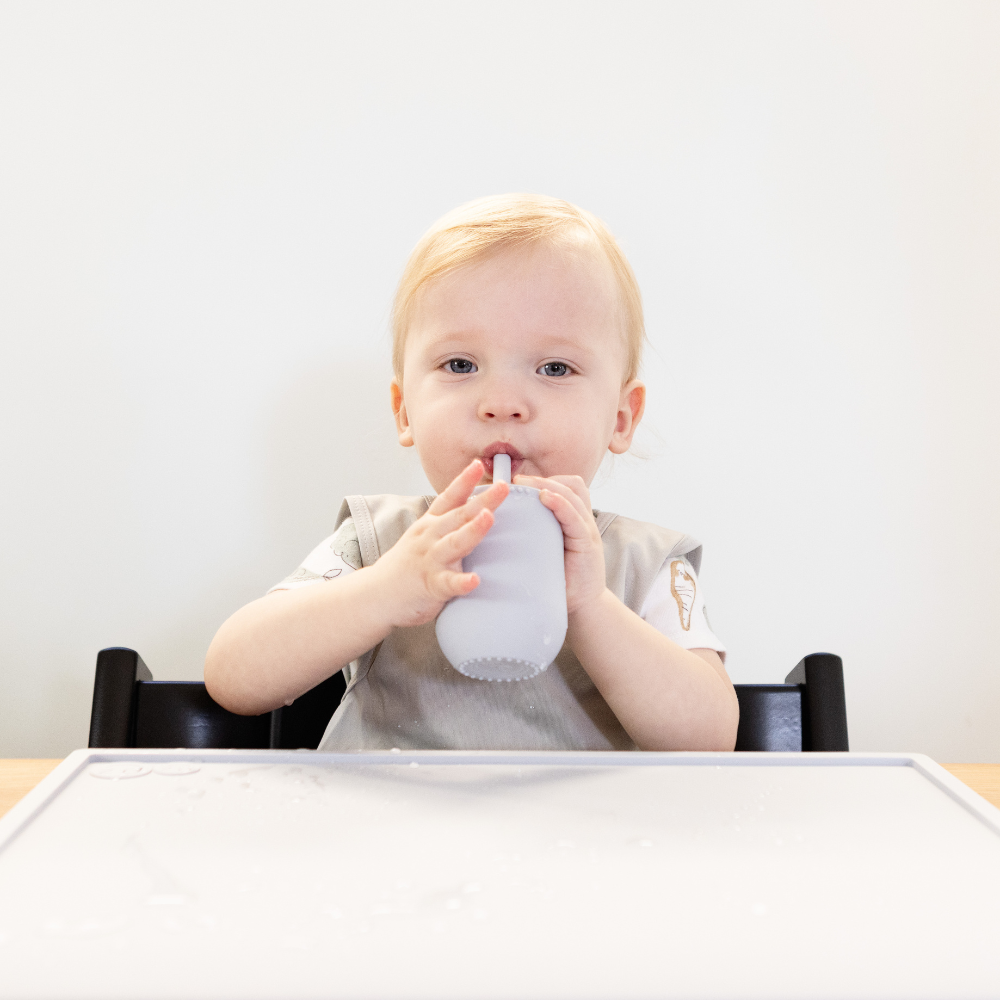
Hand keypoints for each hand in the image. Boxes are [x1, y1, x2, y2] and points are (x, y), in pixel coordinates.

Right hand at [372, 459, 508, 628]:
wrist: (376, 594)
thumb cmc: (408, 565)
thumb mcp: (425, 536)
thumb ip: (449, 524)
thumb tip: (481, 510)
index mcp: (430, 524)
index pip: (449, 498)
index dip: (463, 480)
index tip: (477, 464)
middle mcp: (430, 537)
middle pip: (459, 516)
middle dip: (482, 500)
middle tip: (502, 486)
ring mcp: (430, 560)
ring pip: (454, 543)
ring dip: (472, 530)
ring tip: (489, 517)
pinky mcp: (431, 585)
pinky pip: (448, 583)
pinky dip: (462, 581)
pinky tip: (475, 580)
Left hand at [512, 474, 606, 615]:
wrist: (583, 609)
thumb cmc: (560, 583)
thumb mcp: (547, 554)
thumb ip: (536, 539)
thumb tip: (500, 529)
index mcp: (574, 522)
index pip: (567, 488)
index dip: (545, 480)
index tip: (518, 481)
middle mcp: (584, 522)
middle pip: (570, 485)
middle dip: (542, 478)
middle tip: (516, 480)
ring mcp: (587, 531)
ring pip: (573, 494)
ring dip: (548, 484)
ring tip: (526, 484)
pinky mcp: (587, 543)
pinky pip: (574, 515)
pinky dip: (560, 503)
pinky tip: (545, 497)